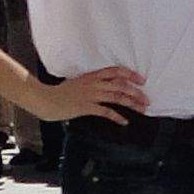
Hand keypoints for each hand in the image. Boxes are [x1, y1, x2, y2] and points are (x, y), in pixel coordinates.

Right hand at [27, 64, 146, 124]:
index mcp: (92, 76)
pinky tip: (125, 122)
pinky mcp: (86, 107)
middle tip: (147, 100)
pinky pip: (106, 111)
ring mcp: (90, 95)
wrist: (46, 99)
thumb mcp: (77, 82)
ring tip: (142, 110)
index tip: (141, 80)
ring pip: (116, 97)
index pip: (115, 71)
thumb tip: (102, 86)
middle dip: (136, 92)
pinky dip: (117, 117)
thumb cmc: (60, 92)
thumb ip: (90, 83)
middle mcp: (93, 83)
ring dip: (131, 103)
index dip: (130, 74)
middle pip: (120, 85)